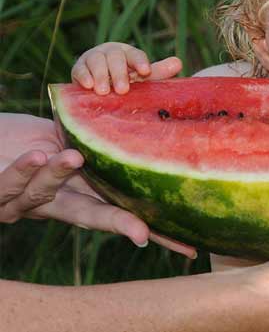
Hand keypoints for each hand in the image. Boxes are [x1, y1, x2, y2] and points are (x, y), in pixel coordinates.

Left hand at [0, 114, 195, 257]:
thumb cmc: (32, 133)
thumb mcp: (72, 130)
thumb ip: (110, 121)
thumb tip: (166, 84)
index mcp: (80, 191)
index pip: (123, 211)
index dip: (155, 231)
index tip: (187, 247)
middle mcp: (56, 203)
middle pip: (92, 217)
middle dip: (118, 225)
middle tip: (144, 233)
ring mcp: (23, 201)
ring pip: (44, 195)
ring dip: (59, 175)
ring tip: (74, 156)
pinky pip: (9, 184)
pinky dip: (23, 171)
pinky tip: (35, 156)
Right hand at [71, 42, 181, 94]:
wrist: (100, 87)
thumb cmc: (126, 80)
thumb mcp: (142, 78)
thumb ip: (158, 72)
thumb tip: (179, 62)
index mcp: (129, 53)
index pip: (136, 54)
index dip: (140, 61)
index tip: (145, 72)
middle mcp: (111, 52)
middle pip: (115, 58)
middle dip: (119, 73)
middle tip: (123, 90)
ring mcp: (93, 58)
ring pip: (96, 61)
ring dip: (100, 76)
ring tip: (104, 91)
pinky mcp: (78, 68)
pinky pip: (79, 69)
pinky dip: (83, 76)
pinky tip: (87, 86)